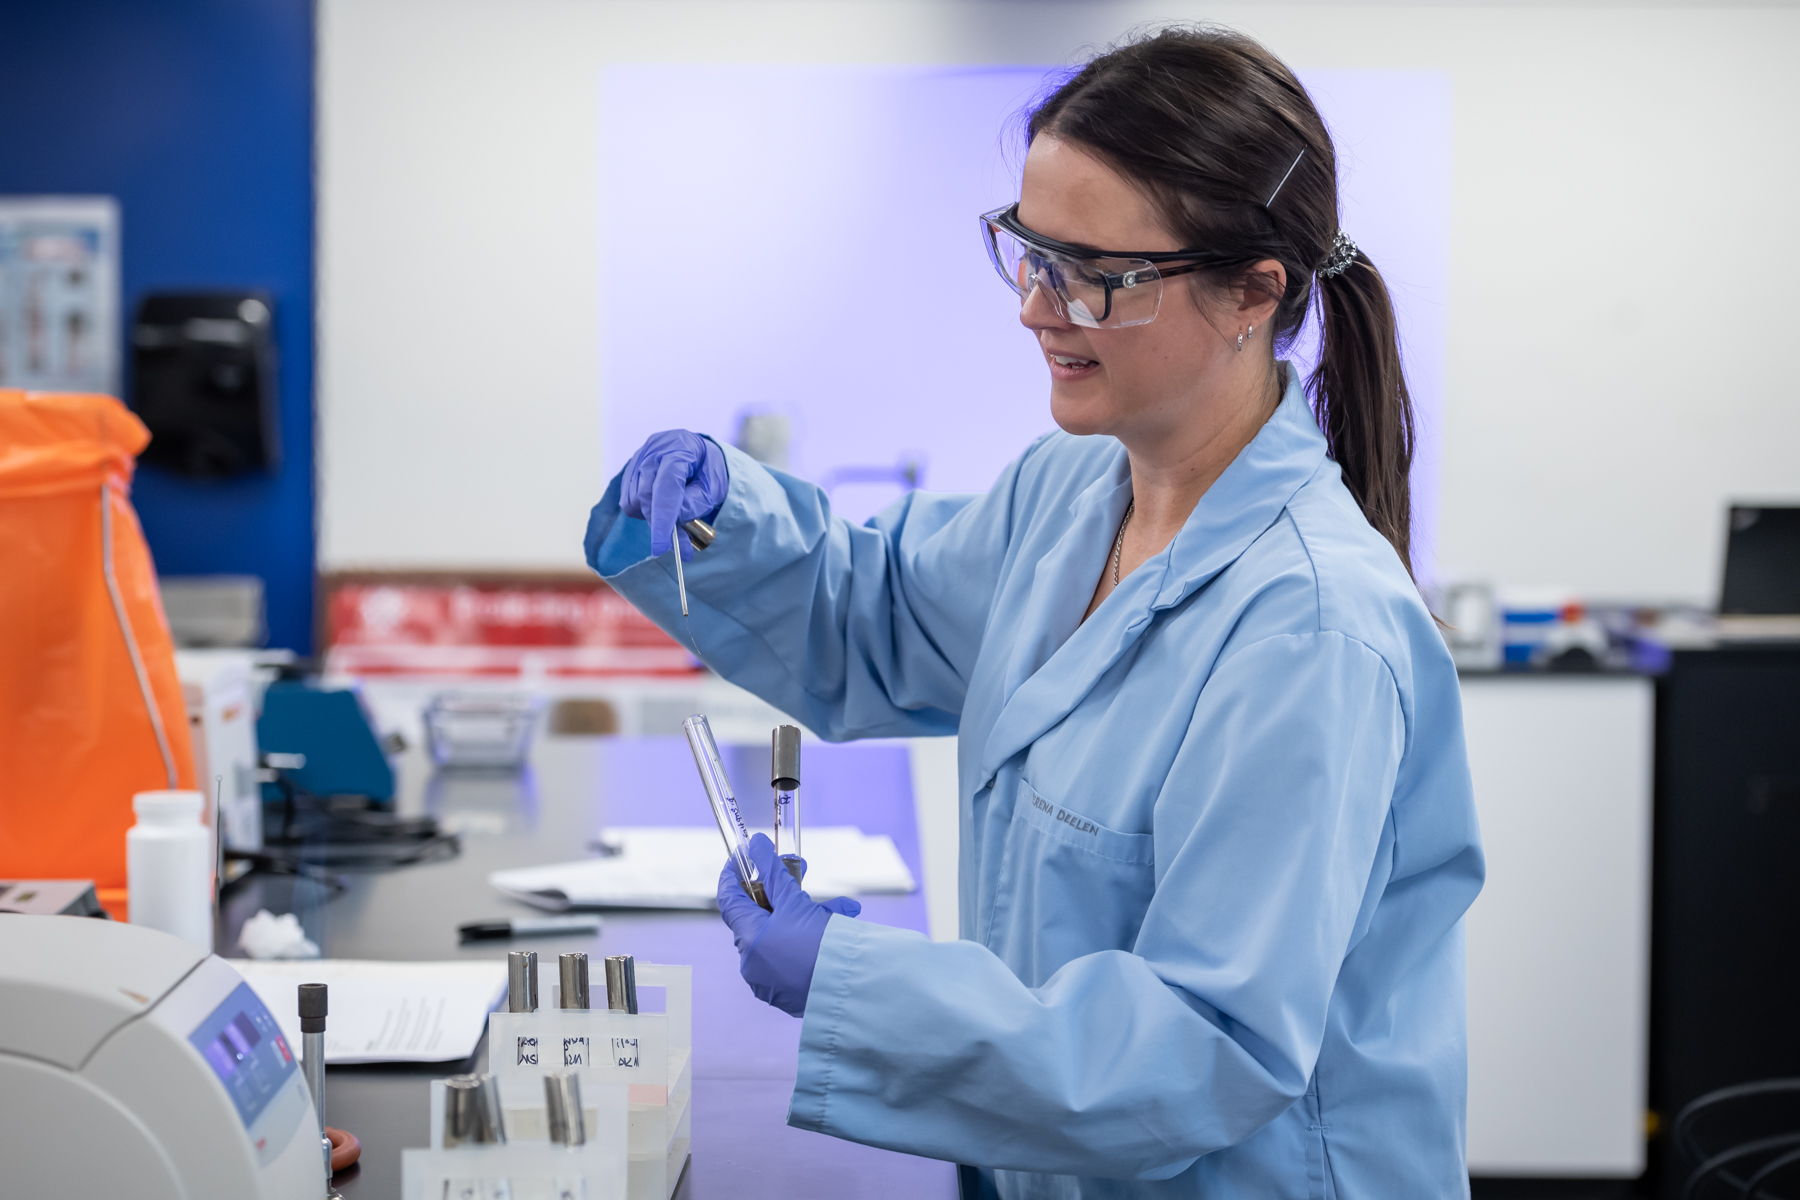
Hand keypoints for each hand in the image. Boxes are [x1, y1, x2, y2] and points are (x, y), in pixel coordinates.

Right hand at [619, 430, 727, 559]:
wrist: (699, 453)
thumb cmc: (709, 470)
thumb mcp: (714, 487)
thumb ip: (696, 503)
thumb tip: (674, 522)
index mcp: (680, 447)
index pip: (667, 486)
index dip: (663, 519)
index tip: (661, 547)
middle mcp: (654, 449)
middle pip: (646, 495)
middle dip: (661, 523)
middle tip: (681, 545)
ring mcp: (639, 457)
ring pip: (635, 500)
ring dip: (653, 517)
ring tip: (674, 514)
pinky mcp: (630, 469)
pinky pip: (628, 501)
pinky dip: (644, 511)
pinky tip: (660, 504)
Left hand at [717, 833, 861, 1017]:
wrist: (852, 991)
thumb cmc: (823, 947)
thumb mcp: (798, 903)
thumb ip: (774, 872)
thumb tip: (756, 844)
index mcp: (749, 938)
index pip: (728, 899)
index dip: (733, 874)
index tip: (743, 856)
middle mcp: (751, 962)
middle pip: (757, 917)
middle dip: (781, 893)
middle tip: (800, 874)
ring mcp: (767, 980)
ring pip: (777, 937)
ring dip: (801, 918)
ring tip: (836, 911)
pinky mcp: (785, 993)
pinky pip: (788, 958)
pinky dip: (804, 942)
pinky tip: (832, 934)